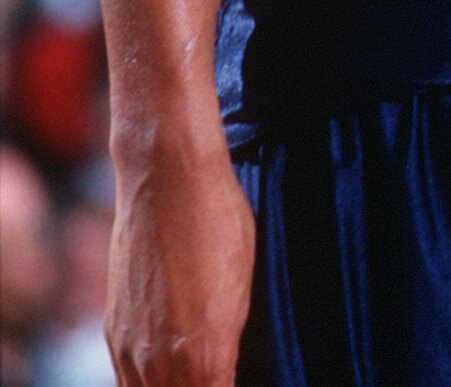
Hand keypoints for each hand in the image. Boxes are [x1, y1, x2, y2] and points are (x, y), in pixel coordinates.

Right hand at [106, 141, 255, 384]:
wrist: (166, 177)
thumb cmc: (218, 223)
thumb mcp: (243, 288)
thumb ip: (229, 344)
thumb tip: (224, 371)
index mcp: (207, 358)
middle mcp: (161, 365)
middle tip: (214, 372)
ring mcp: (131, 349)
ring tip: (191, 371)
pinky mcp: (114, 330)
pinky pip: (126, 379)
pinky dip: (146, 382)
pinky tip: (164, 370)